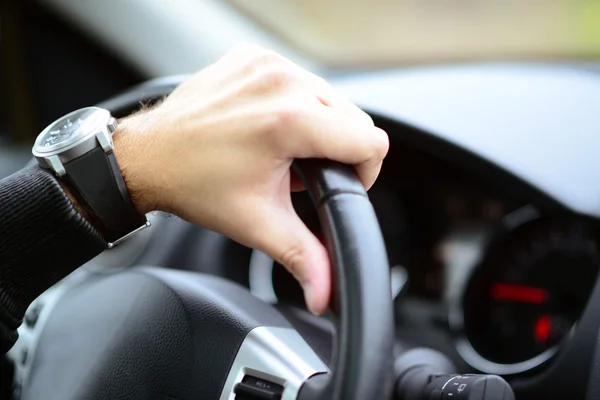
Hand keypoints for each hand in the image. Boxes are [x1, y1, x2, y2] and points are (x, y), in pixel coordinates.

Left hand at [113, 44, 388, 314]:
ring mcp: (266, 65)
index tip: (336, 183)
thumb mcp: (257, 224)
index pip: (370, 140)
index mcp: (289, 120)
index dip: (363, 171)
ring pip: (329, 96)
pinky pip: (299, 80)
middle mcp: (282, 83)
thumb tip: (325, 292)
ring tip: (285, 151)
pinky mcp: (254, 58)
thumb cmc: (193, 184)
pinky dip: (294, 104)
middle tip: (302, 173)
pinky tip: (269, 126)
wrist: (147, 157)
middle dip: (339, 150)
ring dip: (318, 125)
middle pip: (354, 117)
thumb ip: (303, 258)